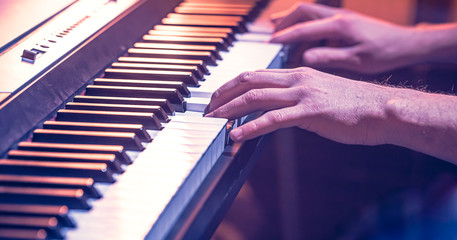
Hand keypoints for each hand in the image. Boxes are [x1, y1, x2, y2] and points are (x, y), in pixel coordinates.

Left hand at [205, 67, 396, 144]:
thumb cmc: (354, 106)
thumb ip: (297, 98)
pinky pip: (272, 119)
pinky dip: (250, 127)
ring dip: (229, 110)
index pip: (256, 74)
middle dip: (223, 94)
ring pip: (255, 98)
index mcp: (298, 73)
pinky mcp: (310, 112)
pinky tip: (236, 134)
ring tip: (214, 121)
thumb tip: (277, 110)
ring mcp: (303, 94)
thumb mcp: (320, 94)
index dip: (232, 84)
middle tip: (207, 107)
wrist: (381, 110)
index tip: (217, 96)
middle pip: (249, 81)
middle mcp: (297, 79)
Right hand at [269, 3, 419, 72]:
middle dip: (284, 22)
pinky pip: (318, 20)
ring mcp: (341, 18)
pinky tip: (301, 40)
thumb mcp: (356, 61)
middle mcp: (338, 17)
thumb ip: (329, 58)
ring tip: (278, 33)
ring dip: (292, 22)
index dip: (284, 37)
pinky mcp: (344, 23)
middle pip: (302, 11)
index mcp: (339, 25)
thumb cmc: (385, 52)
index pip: (303, 28)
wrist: (407, 44)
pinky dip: (305, 27)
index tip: (269, 44)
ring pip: (309, 13)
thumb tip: (304, 58)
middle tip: (271, 35)